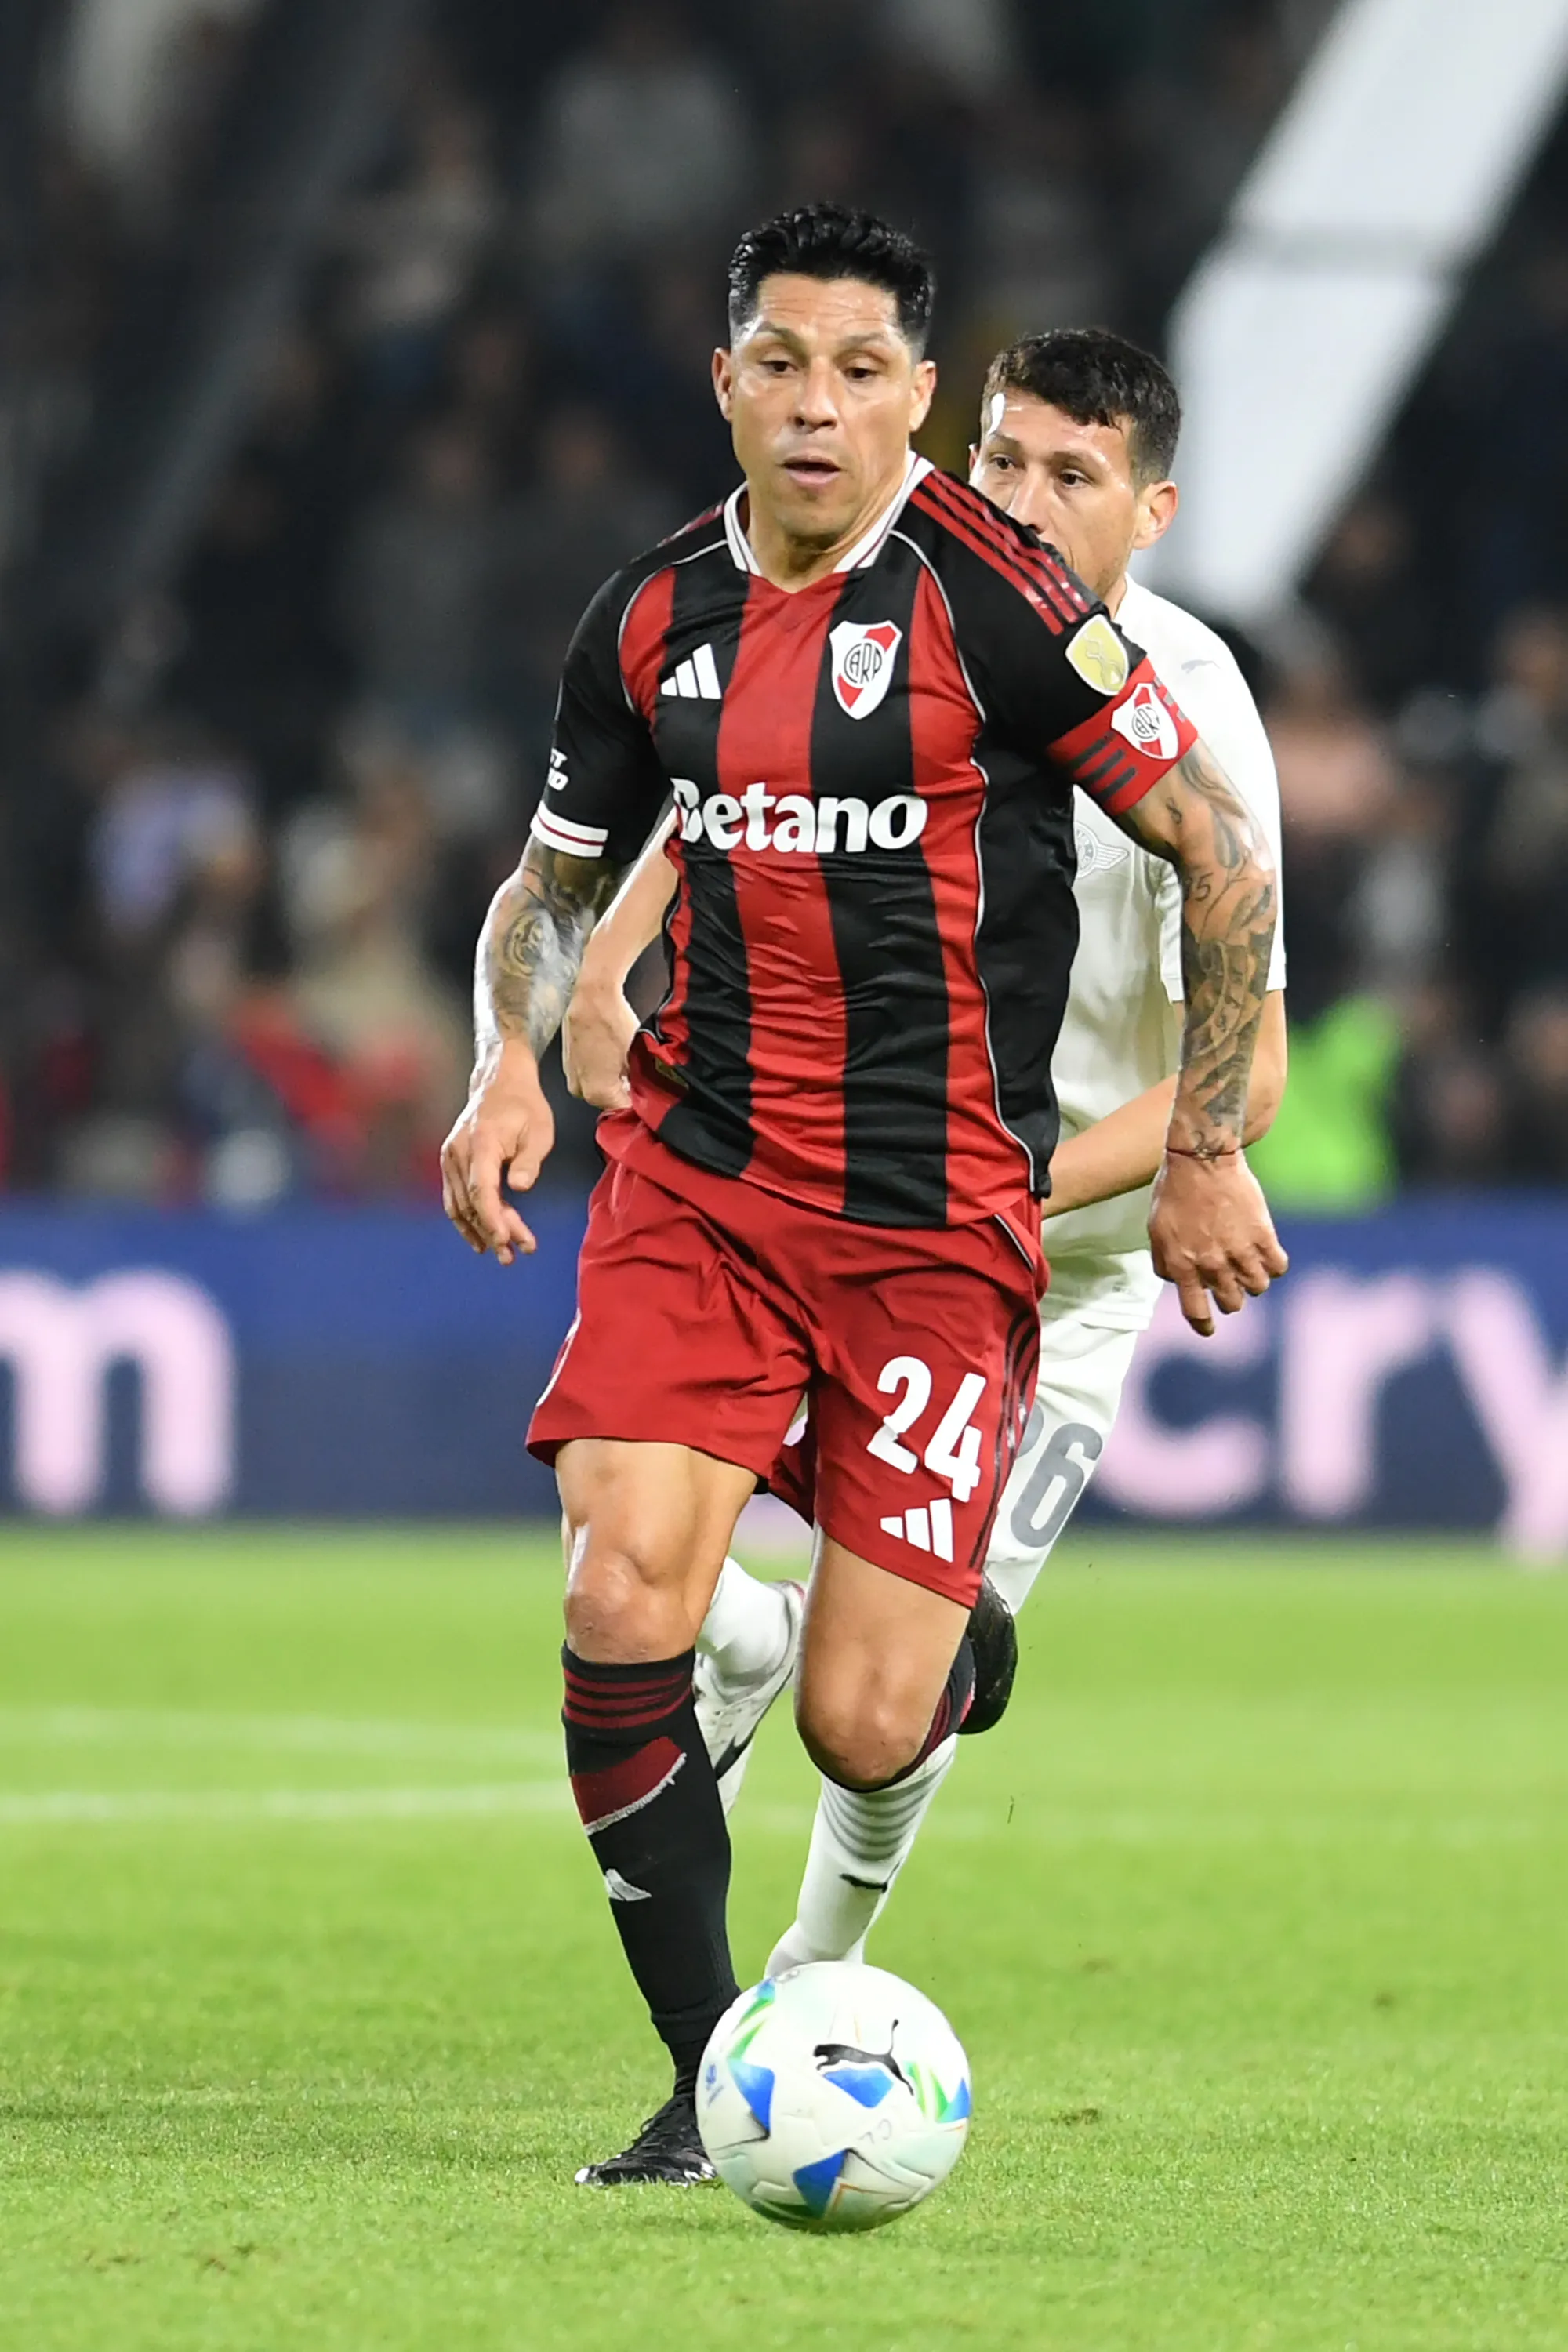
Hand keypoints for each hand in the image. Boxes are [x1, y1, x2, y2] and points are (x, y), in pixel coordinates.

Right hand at [440, 1044, 554, 1265]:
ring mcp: (450, 1157)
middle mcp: (458, 1152)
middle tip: (514, 1255)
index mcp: (481, 1143)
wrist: (499, 1080)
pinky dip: (466, 1219)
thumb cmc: (524, 1105)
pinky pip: (454, 1197)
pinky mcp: (450, 1161)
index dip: (492, 1219)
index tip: (506, 1241)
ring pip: (459, 1205)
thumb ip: (529, 1161)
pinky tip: (481, 1237)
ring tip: (503, 1253)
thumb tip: (519, 1188)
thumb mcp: (540, 1130)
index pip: (481, 1190)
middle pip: (471, 1203)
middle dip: (493, 1232)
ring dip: (479, 1231)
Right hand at [562, 981, 636, 1110]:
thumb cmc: (612, 1021)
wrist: (591, 995)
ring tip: (625, 1063)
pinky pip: (588, 1074)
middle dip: (623, 1092)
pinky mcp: (567, 1063)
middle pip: (608, 1102)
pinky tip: (610, 1054)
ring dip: (612, 1081)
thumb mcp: (635, 1057)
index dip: (638, 1103)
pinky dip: (600, 1069)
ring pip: (597, 1088)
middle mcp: (579, 1089)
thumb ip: (637, 1084)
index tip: (647, 1095)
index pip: (623, 1111)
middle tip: (638, 1076)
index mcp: (597, 1093)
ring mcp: (571, 1076)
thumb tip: (641, 1093)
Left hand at [1148, 1149, 1287, 1336]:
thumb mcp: (1156, 1231)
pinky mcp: (1263, 1236)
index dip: (1203, 1325)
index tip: (1208, 1330)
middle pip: (1231, 1303)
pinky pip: (1277, 1267)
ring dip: (1252, 1281)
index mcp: (1183, 1267)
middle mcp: (1213, 1266)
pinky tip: (1267, 1255)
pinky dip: (1273, 1265)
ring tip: (1248, 1266)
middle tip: (1229, 1284)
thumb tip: (1175, 1280)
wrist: (1202, 1159)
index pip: (1196, 1311)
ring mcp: (1240, 1253)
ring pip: (1257, 1288)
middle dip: (1230, 1298)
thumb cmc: (1174, 1192)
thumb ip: (1165, 1262)